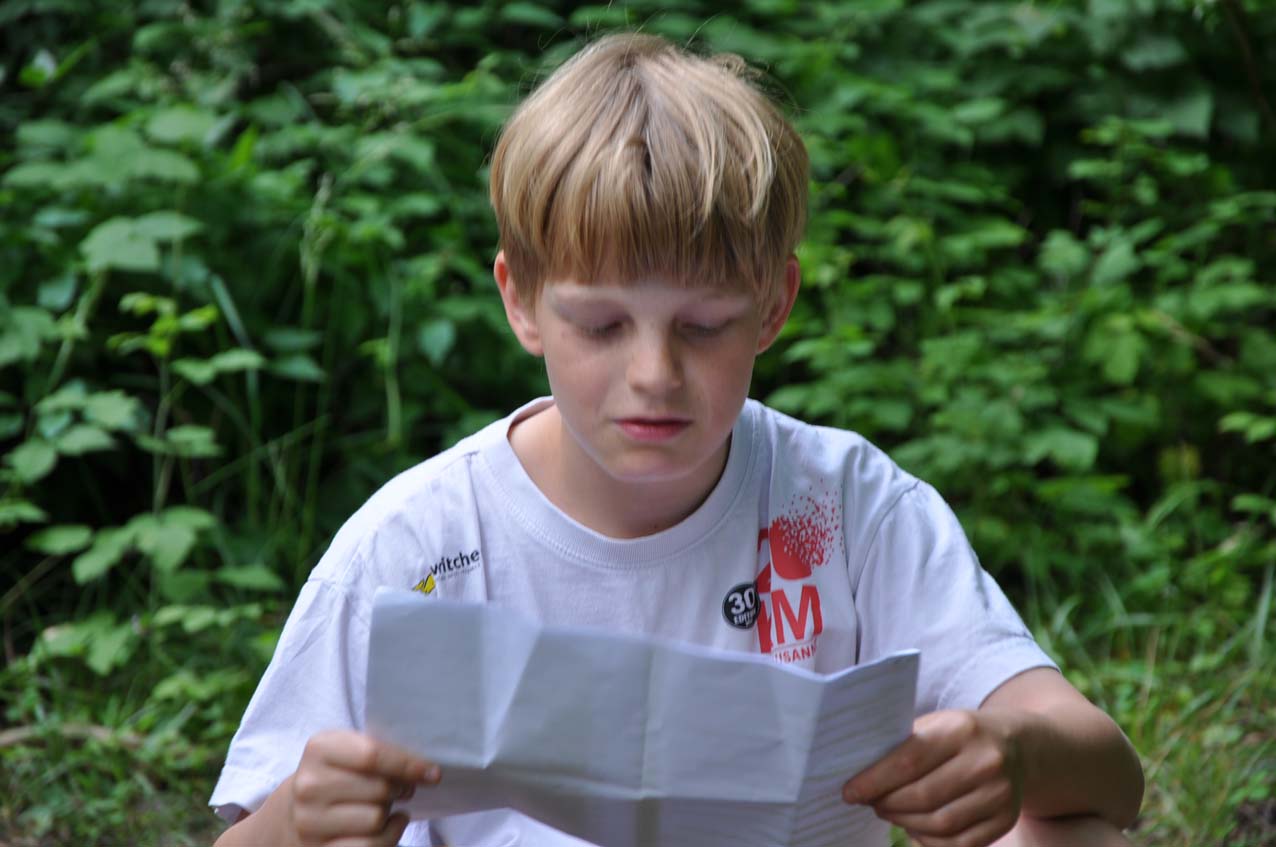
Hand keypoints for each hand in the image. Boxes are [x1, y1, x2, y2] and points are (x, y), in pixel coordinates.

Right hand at [289, 729, 439, 846]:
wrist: (298, 809)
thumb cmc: (338, 774)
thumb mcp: (352, 750)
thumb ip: (383, 752)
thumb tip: (426, 771)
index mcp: (319, 749)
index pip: (372, 755)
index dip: (408, 764)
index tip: (432, 772)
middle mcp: (309, 786)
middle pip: (380, 789)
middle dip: (399, 788)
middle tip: (399, 789)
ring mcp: (309, 821)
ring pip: (376, 819)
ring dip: (390, 813)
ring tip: (382, 805)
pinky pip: (370, 846)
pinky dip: (389, 835)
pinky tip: (388, 825)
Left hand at [843, 709, 1022, 846]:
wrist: (1016, 745)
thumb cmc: (961, 734)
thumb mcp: (936, 724)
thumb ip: (904, 745)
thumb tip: (859, 772)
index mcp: (961, 729)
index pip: (909, 761)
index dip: (874, 781)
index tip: (850, 792)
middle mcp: (985, 761)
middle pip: (923, 797)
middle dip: (888, 804)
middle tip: (870, 803)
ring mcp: (1000, 794)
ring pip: (940, 824)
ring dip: (905, 823)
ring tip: (889, 812)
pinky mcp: (1006, 819)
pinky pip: (959, 843)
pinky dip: (930, 840)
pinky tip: (916, 828)